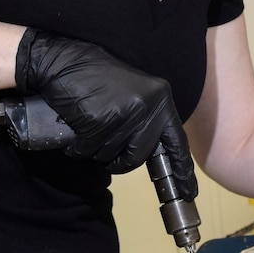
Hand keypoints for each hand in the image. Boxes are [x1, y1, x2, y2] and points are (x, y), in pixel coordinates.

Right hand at [15, 28, 196, 197]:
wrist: (64, 60)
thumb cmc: (97, 80)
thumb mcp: (134, 95)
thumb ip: (148, 121)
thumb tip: (157, 155)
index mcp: (161, 99)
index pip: (177, 142)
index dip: (182, 170)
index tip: (189, 192)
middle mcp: (148, 106)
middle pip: (138, 157)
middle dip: (118, 159)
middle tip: (102, 142)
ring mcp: (125, 113)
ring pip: (111, 156)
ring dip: (95, 149)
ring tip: (89, 125)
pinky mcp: (100, 120)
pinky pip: (89, 150)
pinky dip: (78, 146)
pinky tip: (76, 126)